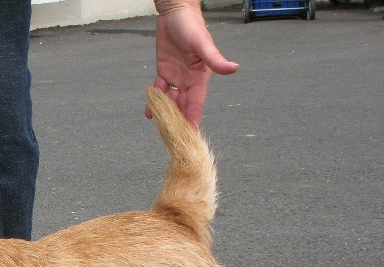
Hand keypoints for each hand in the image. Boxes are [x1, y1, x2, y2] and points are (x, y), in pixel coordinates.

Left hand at [146, 2, 238, 127]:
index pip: (196, 103)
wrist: (175, 12)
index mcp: (200, 77)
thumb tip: (233, 69)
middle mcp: (188, 79)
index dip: (193, 118)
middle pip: (183, 105)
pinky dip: (154, 100)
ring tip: (160, 127)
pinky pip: (159, 89)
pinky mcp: (164, 70)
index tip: (190, 134)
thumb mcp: (203, 44)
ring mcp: (176, 76)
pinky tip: (150, 113)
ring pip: (170, 100)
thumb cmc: (191, 25)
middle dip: (178, 120)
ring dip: (165, 112)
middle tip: (173, 137)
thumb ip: (215, 59)